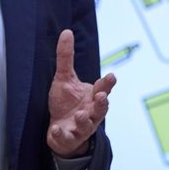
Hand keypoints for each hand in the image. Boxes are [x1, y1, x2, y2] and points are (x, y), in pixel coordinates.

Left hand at [46, 29, 115, 156]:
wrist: (60, 130)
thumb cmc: (66, 102)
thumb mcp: (64, 78)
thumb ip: (66, 57)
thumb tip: (67, 32)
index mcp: (92, 97)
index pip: (103, 88)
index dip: (107, 83)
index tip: (111, 76)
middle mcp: (90, 112)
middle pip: (100, 108)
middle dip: (102, 103)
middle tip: (101, 96)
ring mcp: (80, 126)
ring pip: (87, 125)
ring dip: (84, 120)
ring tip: (80, 114)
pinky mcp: (69, 137)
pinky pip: (67, 138)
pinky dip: (63, 134)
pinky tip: (57, 129)